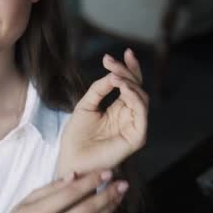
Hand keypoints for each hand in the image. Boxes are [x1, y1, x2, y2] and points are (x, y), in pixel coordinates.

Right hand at [0, 170, 127, 212]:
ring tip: (119, 197)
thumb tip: (73, 175)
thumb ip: (49, 189)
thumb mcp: (25, 203)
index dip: (91, 182)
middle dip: (107, 195)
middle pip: (86, 210)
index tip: (106, 172)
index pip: (70, 193)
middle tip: (122, 184)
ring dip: (109, 210)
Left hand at [58, 48, 148, 176]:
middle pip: (137, 88)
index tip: (119, 53)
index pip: (129, 85)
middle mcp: (129, 117)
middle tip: (111, 61)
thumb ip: (99, 89)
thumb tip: (113, 73)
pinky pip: (141, 113)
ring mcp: (134, 127)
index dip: (128, 68)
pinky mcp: (137, 137)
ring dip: (129, 82)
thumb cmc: (76, 137)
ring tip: (114, 75)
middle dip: (126, 71)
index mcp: (118, 110)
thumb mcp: (86, 105)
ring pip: (141, 98)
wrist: (72, 159)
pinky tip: (122, 87)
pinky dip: (134, 98)